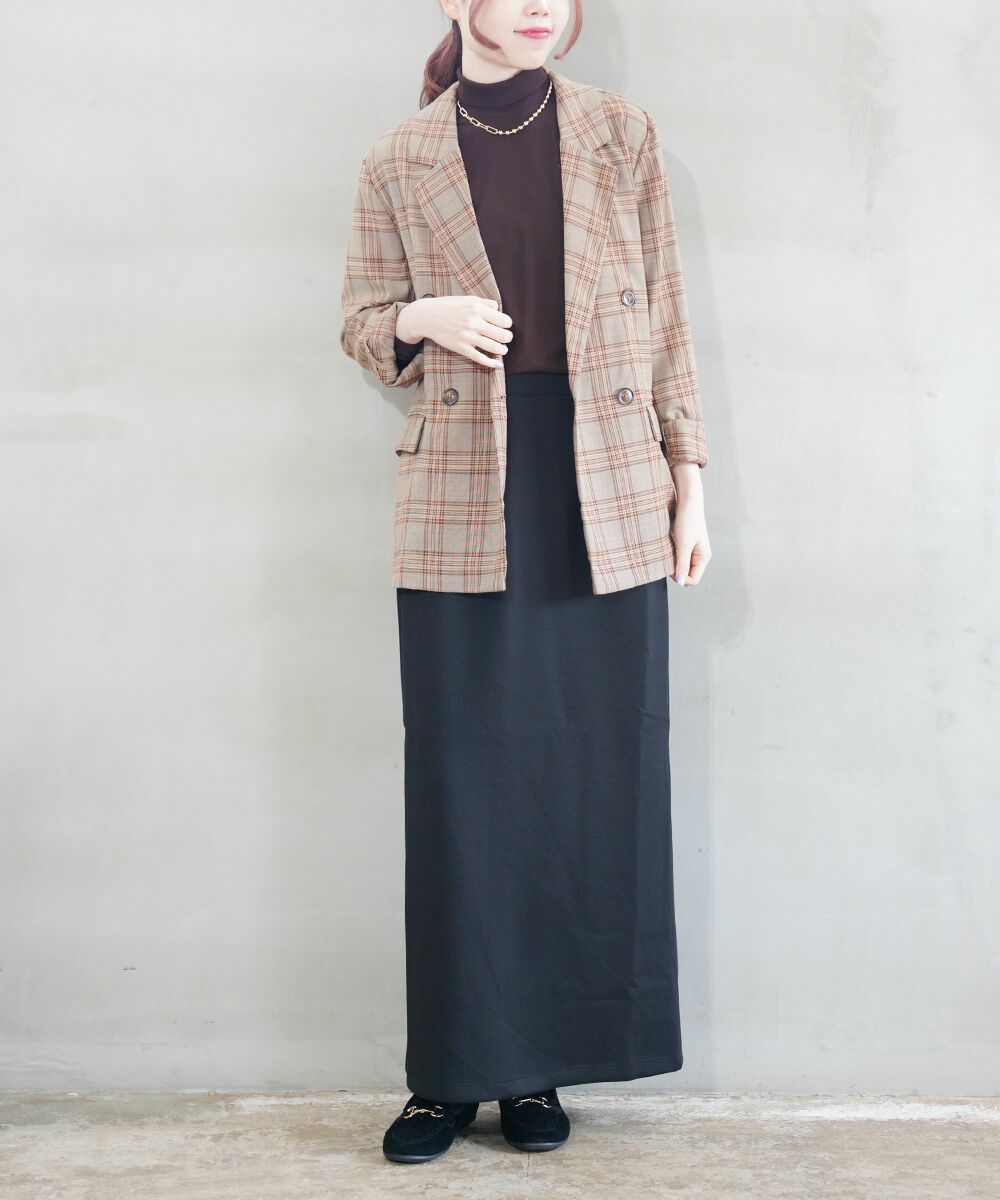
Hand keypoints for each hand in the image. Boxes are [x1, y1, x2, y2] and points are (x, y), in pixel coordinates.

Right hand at [395, 295, 512, 367]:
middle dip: (507, 338)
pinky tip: (498, 365)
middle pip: (503, 335)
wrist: (427, 316)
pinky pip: (480, 358)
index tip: (504, 326)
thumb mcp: (468, 299)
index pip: (505, 321)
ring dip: (502, 350)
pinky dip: (492, 364)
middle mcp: (474, 323)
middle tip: (506, 338)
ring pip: (494, 347)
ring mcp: (468, 337)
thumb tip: (499, 310)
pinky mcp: (462, 348)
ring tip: (503, 349)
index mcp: (478, 309)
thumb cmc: (449, 306)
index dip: (507, 324)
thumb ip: (486, 303)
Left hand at [669, 462, 711, 585]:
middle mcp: (701, 556)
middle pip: (687, 575)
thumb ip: (682, 564)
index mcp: (704, 557)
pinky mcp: (687, 545)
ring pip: (682, 566)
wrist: (688, 501)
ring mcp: (694, 551)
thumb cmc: (688, 520)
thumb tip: (680, 582)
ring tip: (668, 551)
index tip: (669, 569)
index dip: (680, 578)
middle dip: (676, 571)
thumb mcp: (683, 544)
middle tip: (667, 559)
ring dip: (673, 563)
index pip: (693, 580)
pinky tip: (667, 547)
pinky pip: (679, 557)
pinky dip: (672, 556)